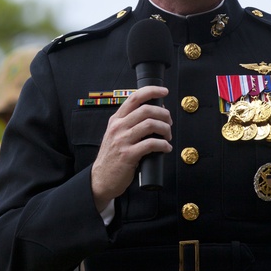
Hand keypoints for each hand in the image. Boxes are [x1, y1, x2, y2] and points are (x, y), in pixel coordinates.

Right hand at [90, 85, 171, 210]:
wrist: (101, 179)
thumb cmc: (113, 157)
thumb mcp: (116, 135)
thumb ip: (130, 124)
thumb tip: (155, 113)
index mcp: (116, 120)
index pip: (134, 97)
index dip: (151, 91)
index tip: (164, 91)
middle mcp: (118, 127)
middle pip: (146, 110)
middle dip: (164, 114)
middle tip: (169, 123)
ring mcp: (122, 140)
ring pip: (150, 125)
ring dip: (165, 129)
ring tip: (168, 136)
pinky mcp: (128, 155)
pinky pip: (151, 144)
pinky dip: (163, 145)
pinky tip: (166, 148)